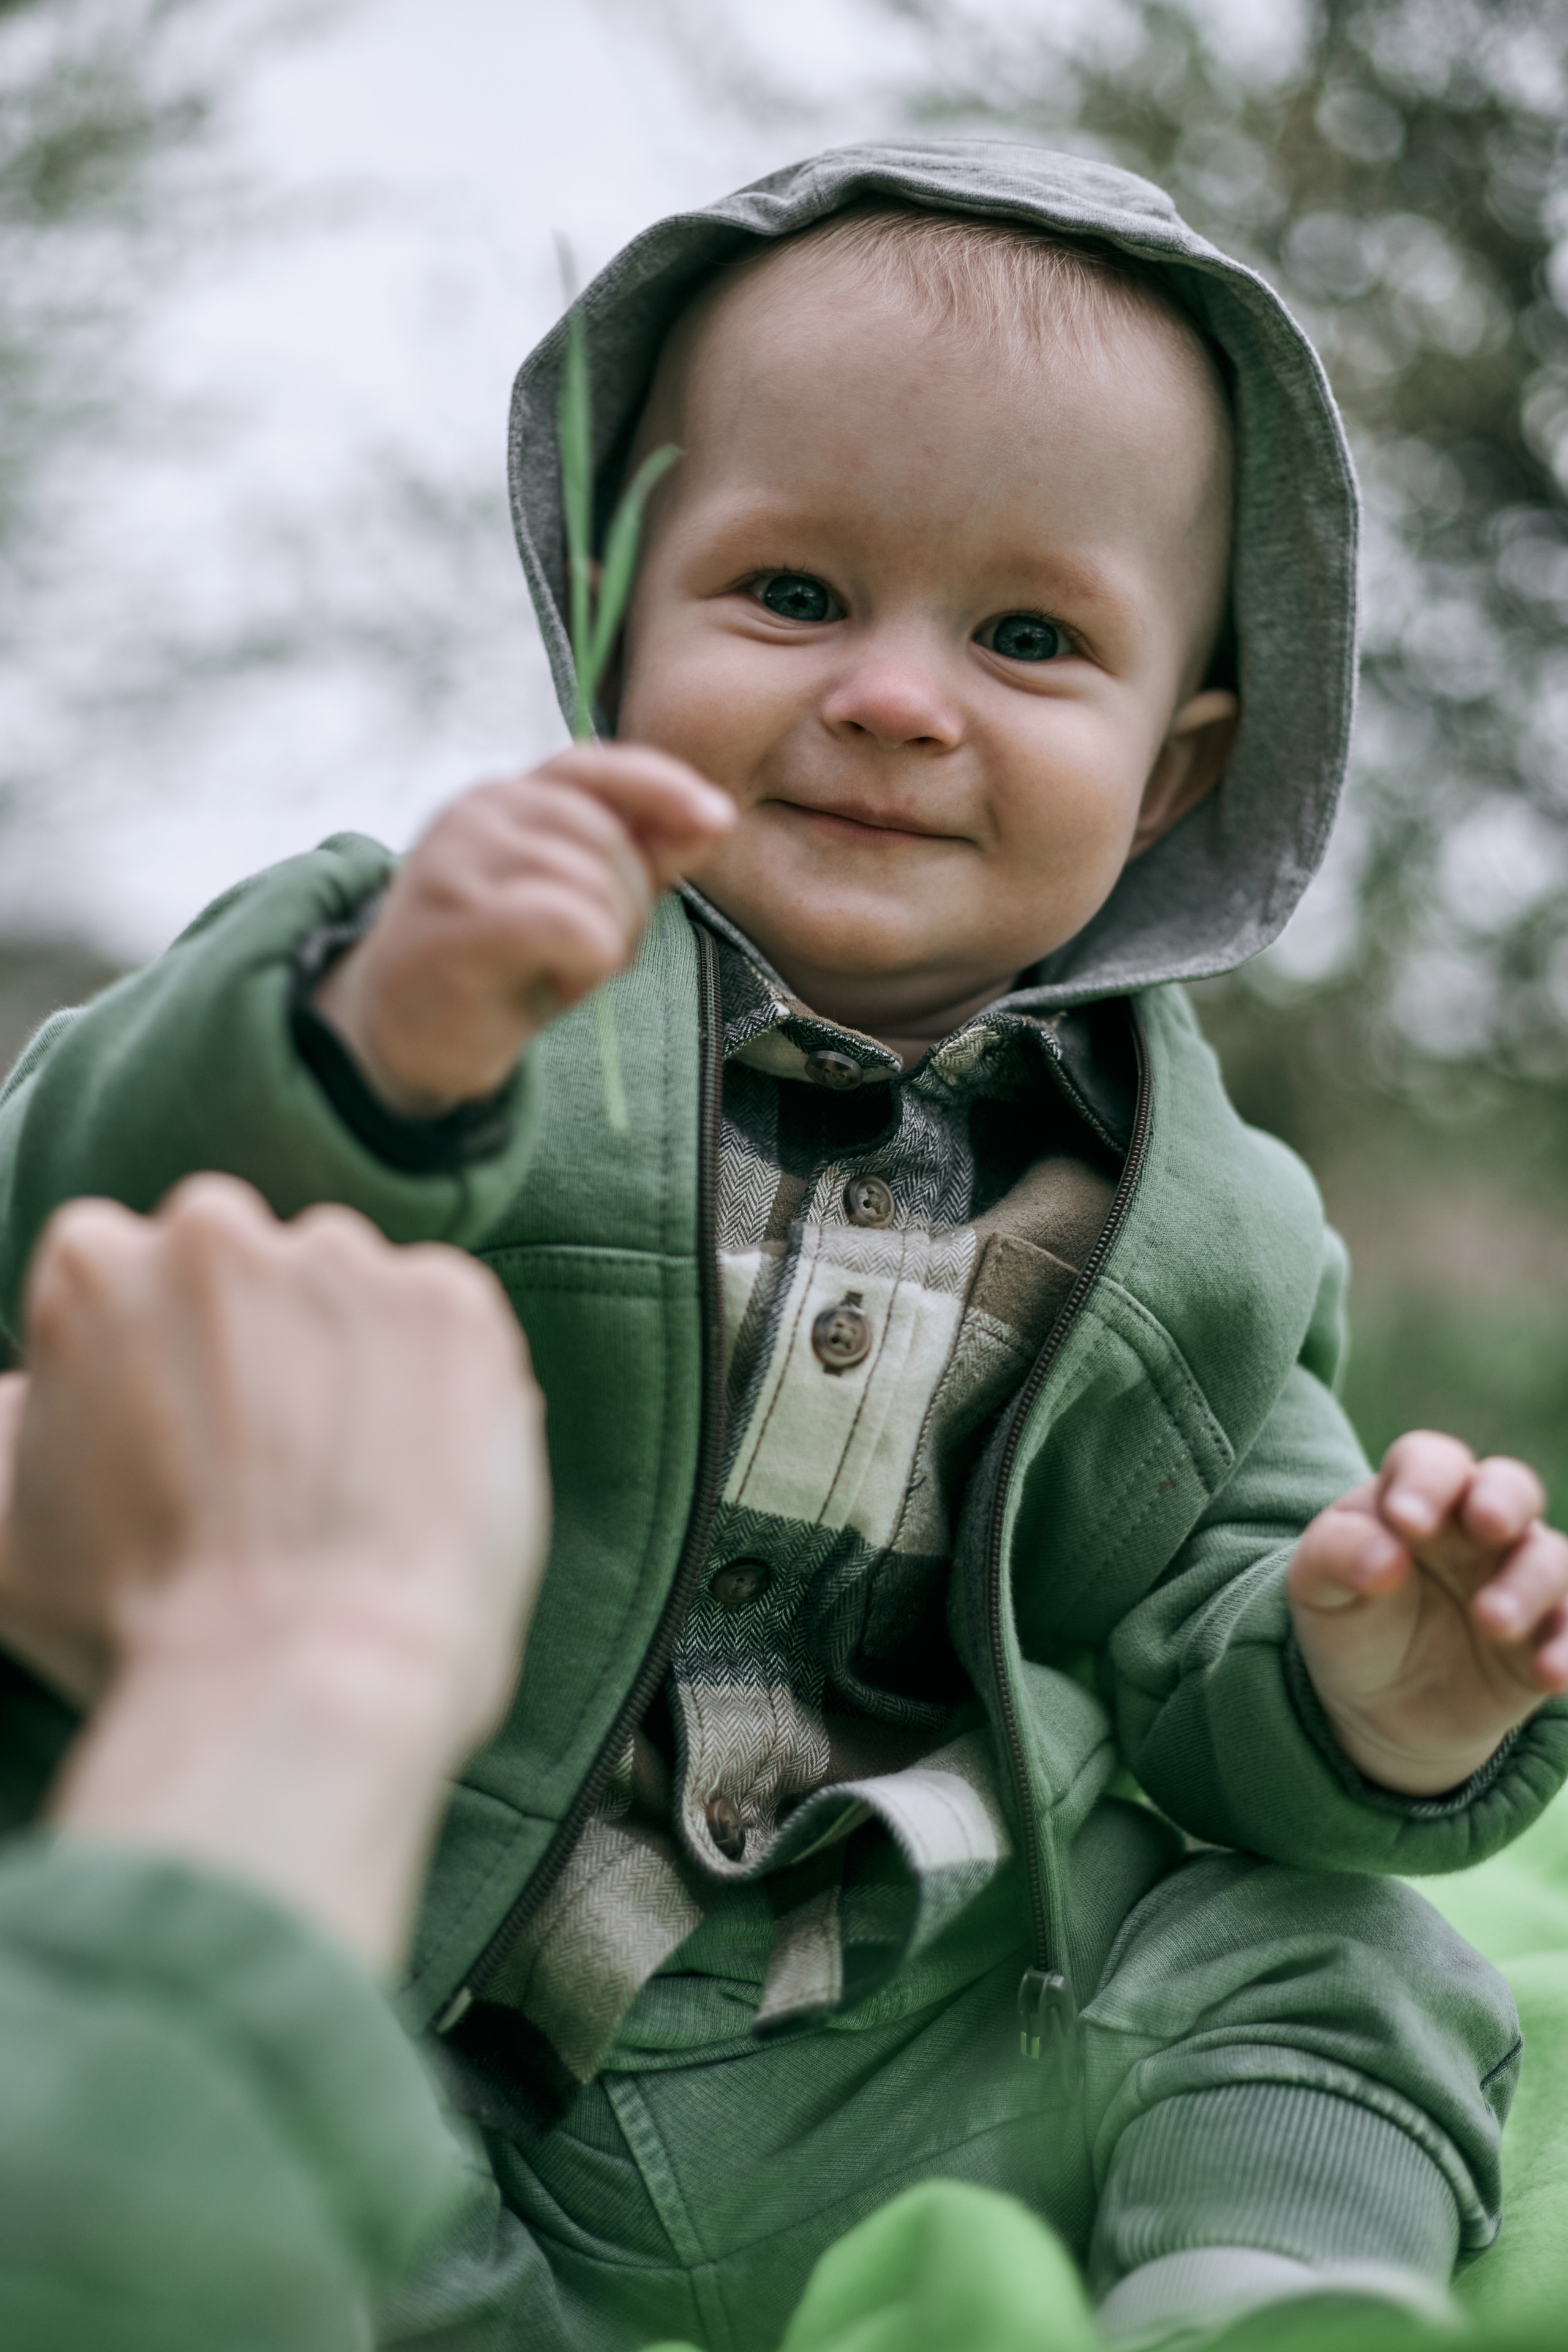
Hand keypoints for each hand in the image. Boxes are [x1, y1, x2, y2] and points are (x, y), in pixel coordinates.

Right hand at [1, 1175, 550, 1966]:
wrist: (299, 1676)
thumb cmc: (139, 1623)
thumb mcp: (6, 1530)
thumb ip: (7, 1432)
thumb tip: (25, 1403)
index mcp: (94, 1265)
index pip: (131, 1272)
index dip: (163, 1362)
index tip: (186, 1430)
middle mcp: (217, 1233)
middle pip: (248, 1268)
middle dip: (261, 1345)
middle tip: (271, 1465)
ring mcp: (343, 1260)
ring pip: (353, 1293)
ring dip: (357, 1364)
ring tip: (350, 1483)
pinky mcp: (450, 1302)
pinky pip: (448, 1326)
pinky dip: (444, 1388)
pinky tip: (416, 1475)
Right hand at [314, 744, 733, 1112]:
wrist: (402, 1037)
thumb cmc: (501, 967)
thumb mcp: (580, 903)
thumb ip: (640, 856)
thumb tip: (714, 816)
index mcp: (506, 799)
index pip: (593, 766)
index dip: (660, 785)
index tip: (716, 816)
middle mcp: (476, 813)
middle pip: (608, 839)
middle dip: (628, 907)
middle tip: (587, 954)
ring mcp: (458, 860)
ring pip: (594, 886)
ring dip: (601, 945)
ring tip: (553, 970)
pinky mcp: (458, 919)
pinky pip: (573, 924)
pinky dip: (583, 967)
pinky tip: (546, 984)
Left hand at [1287, 1431, 1567, 1795]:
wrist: (1377, 1703)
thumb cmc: (1347, 1619)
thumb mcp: (1316, 1588)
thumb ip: (1334, 1555)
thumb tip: (1385, 1558)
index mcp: (1416, 1496)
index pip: (1432, 1461)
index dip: (1425, 1481)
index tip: (1405, 1521)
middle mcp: (1477, 1527)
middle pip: (1510, 1486)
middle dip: (1503, 1500)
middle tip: (1487, 1525)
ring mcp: (1518, 1577)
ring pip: (1549, 1558)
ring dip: (1530, 1586)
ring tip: (1492, 1622)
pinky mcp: (1546, 1635)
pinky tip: (1550, 1673)